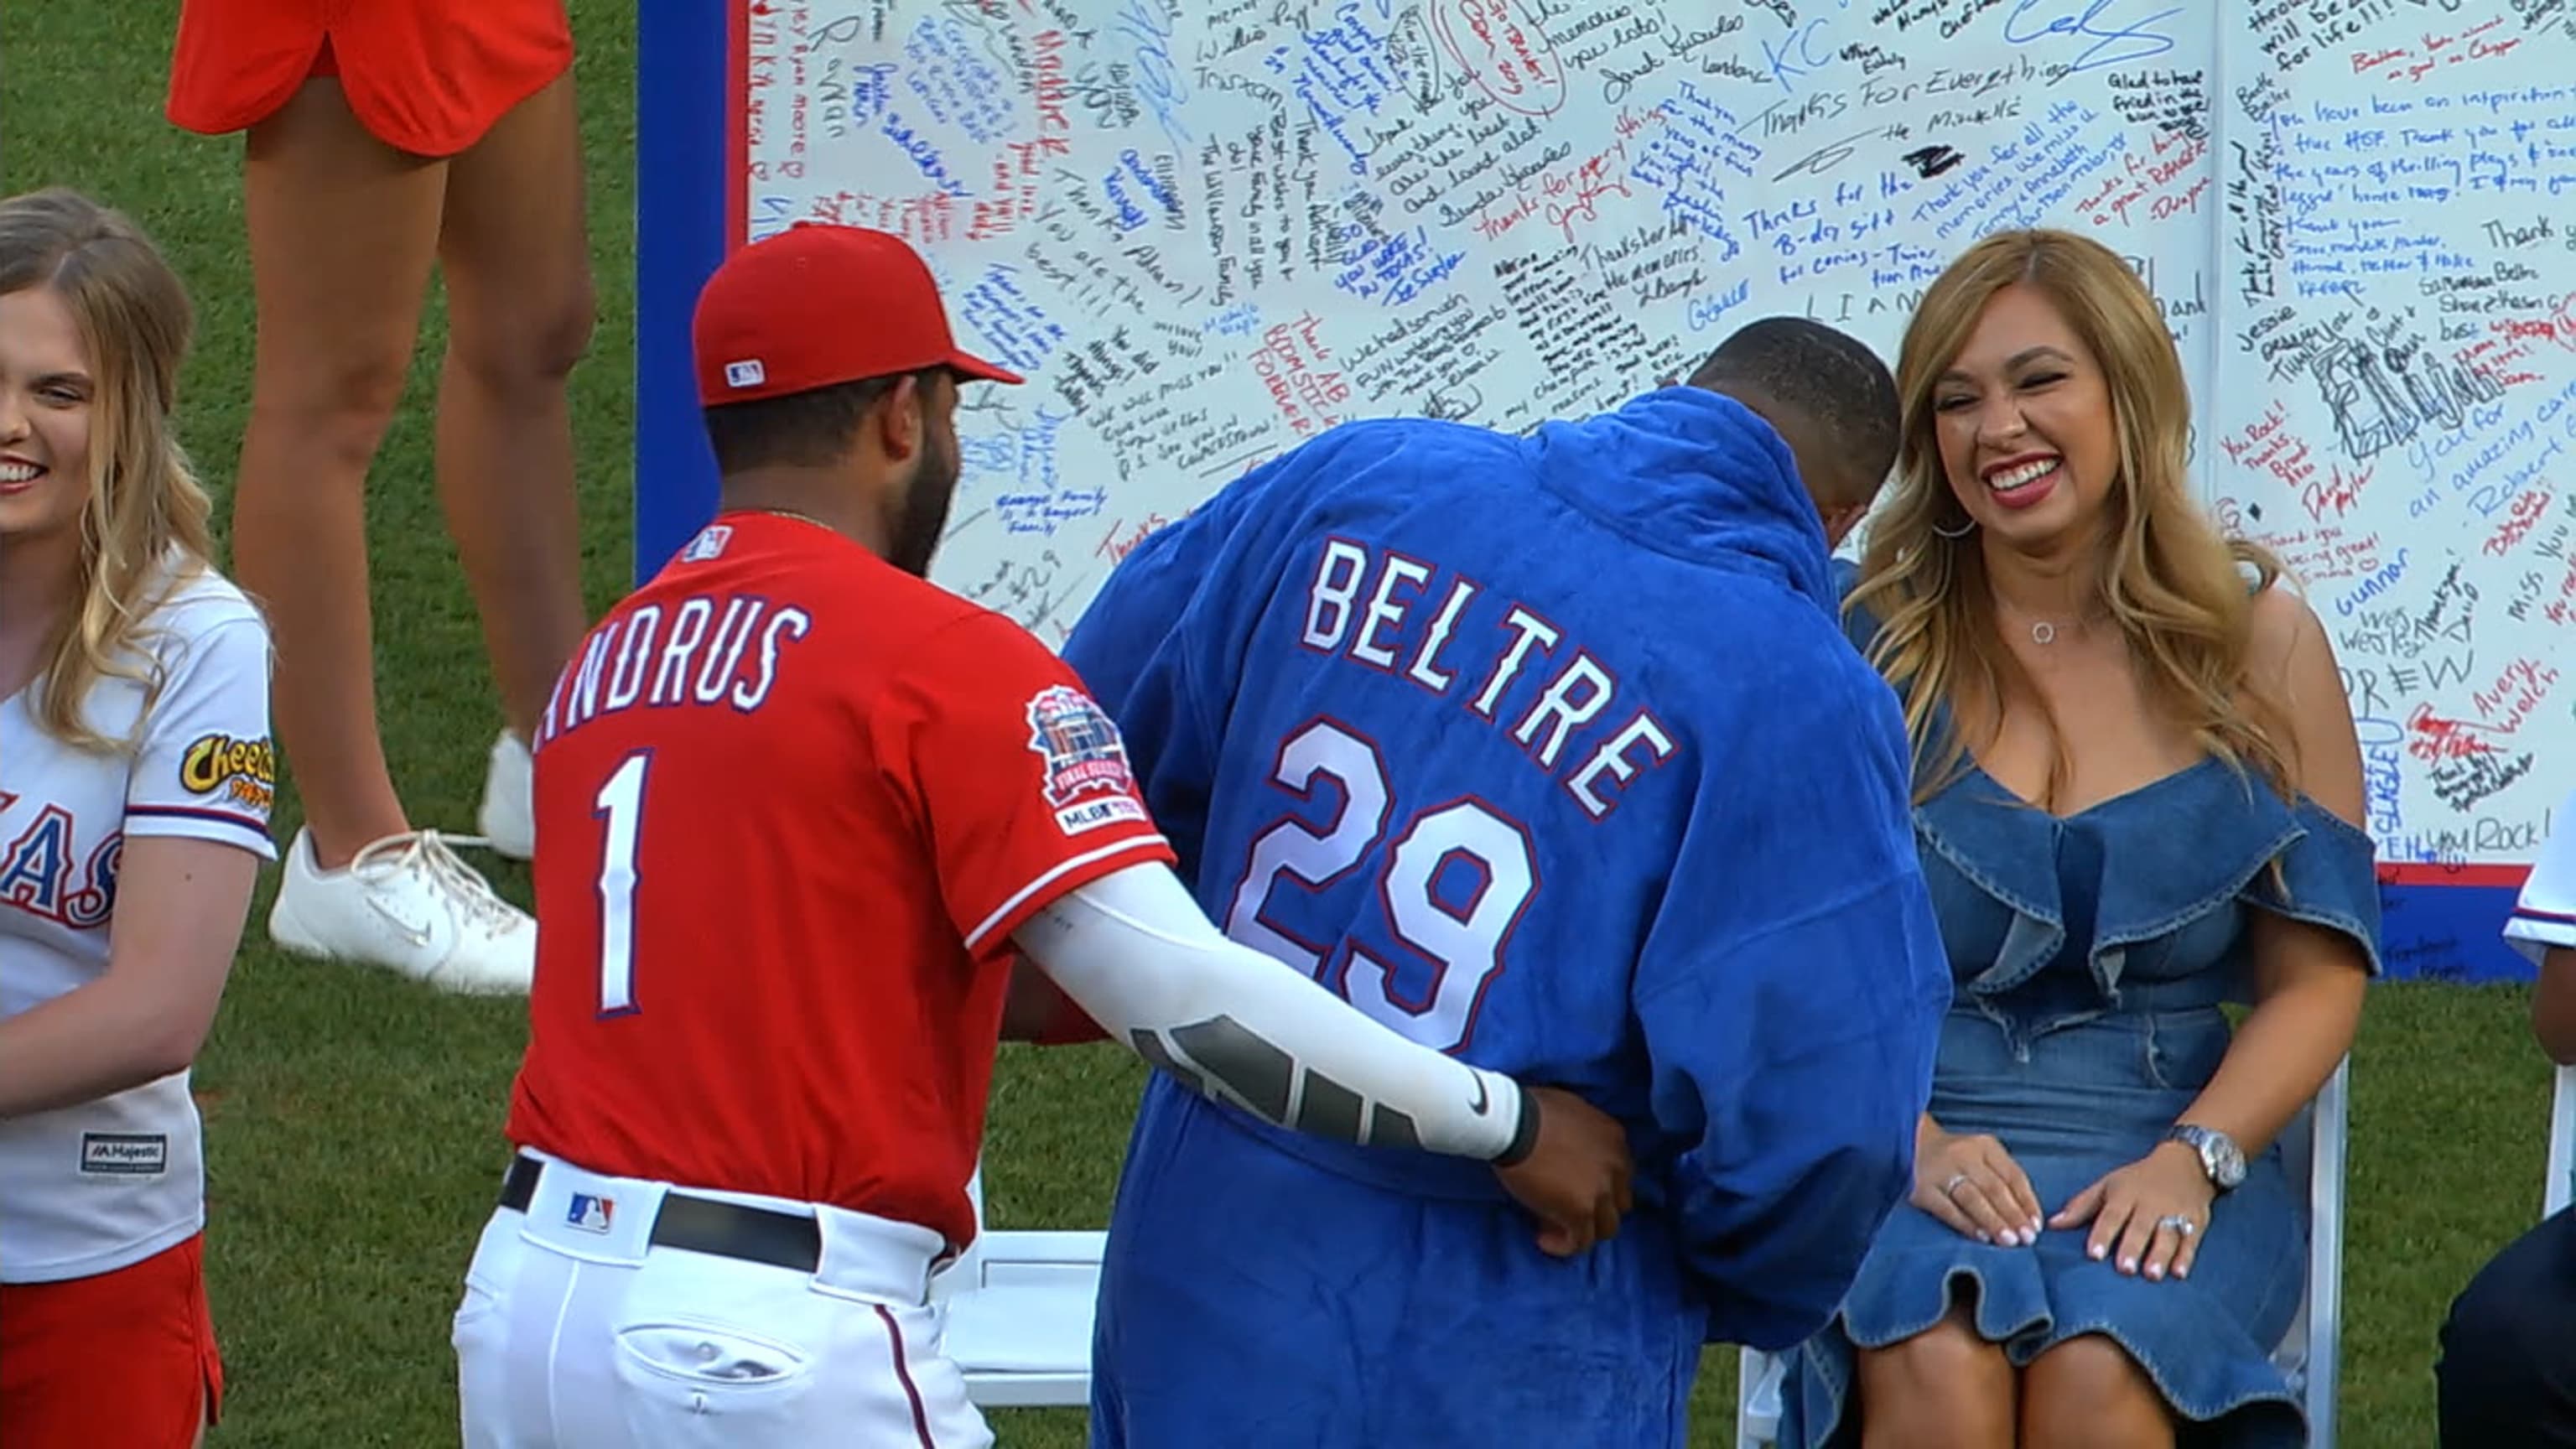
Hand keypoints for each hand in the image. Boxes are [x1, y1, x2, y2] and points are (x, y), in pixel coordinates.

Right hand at [1491, 1085, 1633, 1257]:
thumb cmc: (1530, 1110)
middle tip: (1567, 1207)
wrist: (1514, 1123)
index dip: (1599, 1183)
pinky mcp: (1581, 1211)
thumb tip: (1569, 1151)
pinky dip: (1564, 1245)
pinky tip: (1543, 1240)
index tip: (1574, 1186)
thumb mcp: (1571, 1111)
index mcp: (1615, 1138)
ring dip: (1584, 1229)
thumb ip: (1582, 1134)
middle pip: (1619, 1201)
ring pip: (1606, 1227)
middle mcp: (1617, 1165)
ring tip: (1555, 1227)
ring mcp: (1602, 1191)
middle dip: (1597, 1208)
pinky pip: (1580, 1242)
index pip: (1620, 1172)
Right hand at [1913, 1126, 2044, 1245]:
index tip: (2037, 1226)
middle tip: (2027, 1238)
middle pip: (1994, 1188)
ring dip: (1993, 1221)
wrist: (1908, 1144)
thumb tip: (2026, 1218)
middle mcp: (1963, 1155)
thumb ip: (2002, 1179)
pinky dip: (1965, 1224)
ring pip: (1973, 1198)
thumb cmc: (1955, 1158)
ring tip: (2009, 1241)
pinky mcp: (1921, 1188)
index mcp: (1984, 1146)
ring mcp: (1941, 1171)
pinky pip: (1947, 1208)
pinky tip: (1980, 1237)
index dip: (2027, 1202)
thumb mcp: (1981, 1156)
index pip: (2013, 1175)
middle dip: (2013, 1215)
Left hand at [2048, 1141, 2216, 1281]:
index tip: (2094, 1254)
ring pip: (2167, 1235)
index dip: (2103, 1234)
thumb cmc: (2139, 1179)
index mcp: (2125, 1194)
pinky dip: (2185, 1257)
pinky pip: (2191, 1241)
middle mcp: (2150, 1204)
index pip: (2111, 1215)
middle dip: (2132, 1248)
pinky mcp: (2196, 1222)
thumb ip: (2081, 1206)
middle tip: (2124, 1269)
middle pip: (2140, 1227)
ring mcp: (2175, 1213)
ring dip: (2160, 1255)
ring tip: (2151, 1275)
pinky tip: (2179, 1273)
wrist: (2186, 1163)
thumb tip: (2051, 1225)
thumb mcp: (2108, 1185)